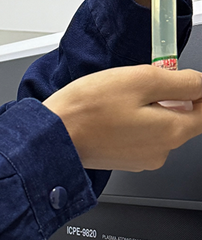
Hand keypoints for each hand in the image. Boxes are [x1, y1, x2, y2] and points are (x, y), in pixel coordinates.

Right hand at [44, 65, 201, 169]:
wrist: (52, 136)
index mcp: (172, 131)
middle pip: (184, 119)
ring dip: (150, 109)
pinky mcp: (125, 160)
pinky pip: (140, 136)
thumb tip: (201, 83)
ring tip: (121, 97)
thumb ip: (180, 81)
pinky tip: (112, 112)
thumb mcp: (141, 79)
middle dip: (171, 98)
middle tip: (144, 81)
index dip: (200, 92)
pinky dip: (133, 122)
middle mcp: (162, 151)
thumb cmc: (88, 109)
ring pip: (160, 126)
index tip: (185, 80)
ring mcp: (142, 159)